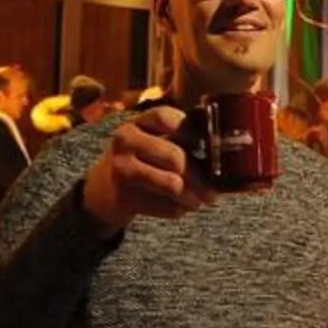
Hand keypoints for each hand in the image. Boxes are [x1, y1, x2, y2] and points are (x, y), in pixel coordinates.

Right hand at [79, 106, 213, 233]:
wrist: (105, 186)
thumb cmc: (143, 159)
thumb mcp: (154, 140)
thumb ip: (181, 140)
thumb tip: (222, 153)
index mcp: (138, 121)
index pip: (166, 118)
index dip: (190, 131)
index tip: (204, 145)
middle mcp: (126, 140)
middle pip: (175, 157)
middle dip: (199, 176)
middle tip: (212, 189)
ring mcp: (122, 168)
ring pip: (172, 185)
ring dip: (192, 197)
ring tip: (200, 200)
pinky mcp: (124, 196)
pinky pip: (164, 207)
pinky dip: (178, 210)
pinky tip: (181, 207)